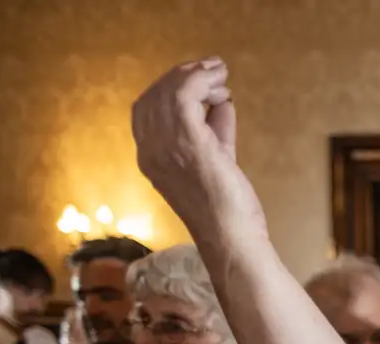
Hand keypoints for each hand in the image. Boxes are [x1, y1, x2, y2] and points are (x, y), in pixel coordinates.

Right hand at [131, 59, 265, 240]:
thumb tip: (222, 103)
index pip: (146, 109)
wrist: (233, 239)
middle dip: (183, 75)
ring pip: (169, 91)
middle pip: (154, 96)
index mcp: (150, 157)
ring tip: (221, 75)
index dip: (168, 87)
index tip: (199, 78)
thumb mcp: (218, 161)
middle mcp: (150, 151)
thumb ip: (216, 132)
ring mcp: (165, 147)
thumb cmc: (229, 210)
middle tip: (213, 69)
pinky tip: (220, 86)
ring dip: (196, 76)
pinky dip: (202, 82)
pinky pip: (185, 95)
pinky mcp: (188, 144)